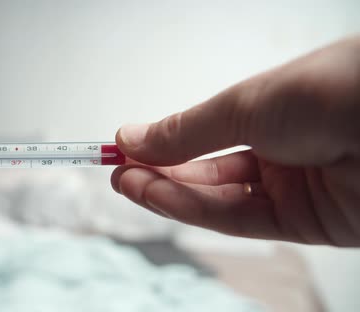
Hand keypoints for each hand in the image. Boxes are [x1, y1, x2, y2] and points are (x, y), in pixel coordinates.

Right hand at [112, 35, 359, 245]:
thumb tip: (132, 136)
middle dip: (160, 171)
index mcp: (274, 112)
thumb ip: (186, 130)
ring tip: (127, 182)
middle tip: (117, 170)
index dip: (164, 144)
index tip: (124, 146)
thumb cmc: (328, 92)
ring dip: (169, 192)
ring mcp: (295, 190)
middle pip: (208, 170)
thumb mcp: (244, 105)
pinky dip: (196, 209)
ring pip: (219, 198)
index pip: (207, 136)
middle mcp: (283, 152)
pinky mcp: (308, 225)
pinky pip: (241, 219)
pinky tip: (159, 194)